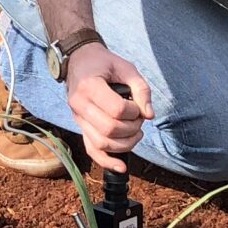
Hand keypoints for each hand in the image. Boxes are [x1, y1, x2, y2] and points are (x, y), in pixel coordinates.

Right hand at [64, 43, 150, 174]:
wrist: (79, 61)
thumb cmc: (104, 62)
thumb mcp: (126, 67)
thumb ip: (141, 89)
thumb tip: (150, 115)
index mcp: (89, 86)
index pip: (117, 110)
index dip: (134, 112)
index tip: (137, 105)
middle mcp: (80, 105)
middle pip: (109, 130)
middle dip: (131, 129)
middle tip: (139, 119)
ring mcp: (78, 118)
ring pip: (102, 143)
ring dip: (125, 143)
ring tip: (135, 132)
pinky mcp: (80, 126)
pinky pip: (91, 149)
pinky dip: (106, 161)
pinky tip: (121, 167)